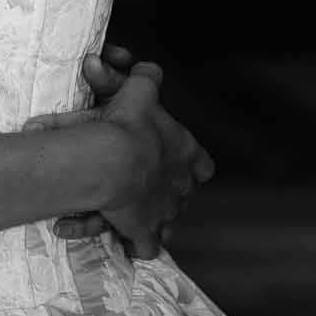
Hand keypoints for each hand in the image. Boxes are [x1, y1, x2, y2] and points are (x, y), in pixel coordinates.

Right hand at [35, 62, 213, 256]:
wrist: (113, 160)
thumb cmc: (129, 124)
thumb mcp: (139, 90)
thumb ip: (147, 78)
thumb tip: (148, 68)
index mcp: (189, 155)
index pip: (203, 165)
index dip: (190, 164)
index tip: (175, 162)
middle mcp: (183, 187)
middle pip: (184, 194)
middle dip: (168, 192)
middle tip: (145, 186)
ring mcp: (167, 213)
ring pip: (168, 221)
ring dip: (155, 218)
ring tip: (135, 213)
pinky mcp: (146, 232)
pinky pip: (148, 247)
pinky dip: (139, 245)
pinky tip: (128, 240)